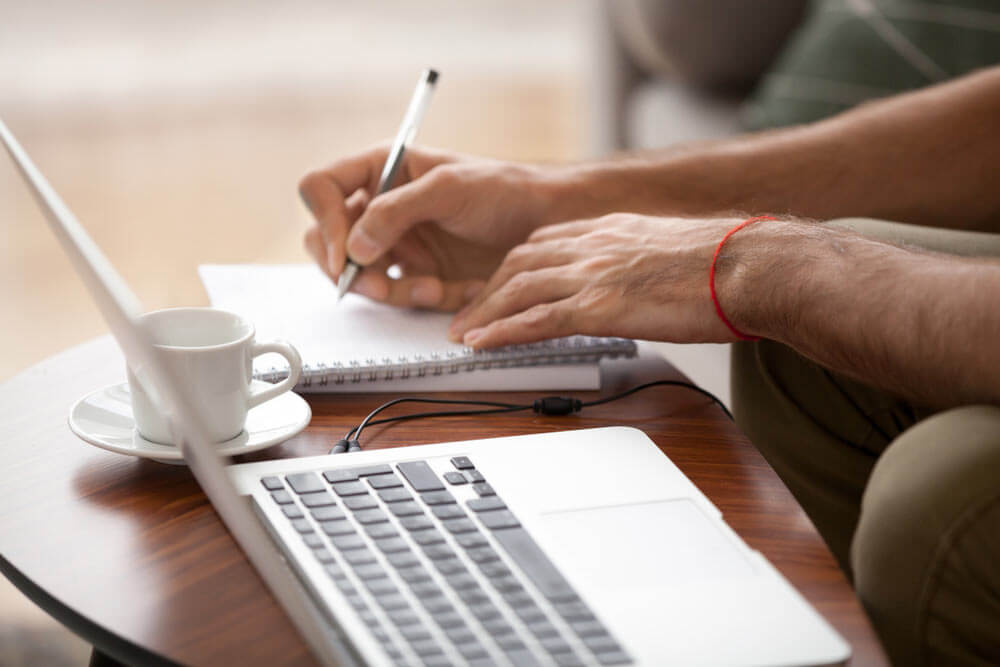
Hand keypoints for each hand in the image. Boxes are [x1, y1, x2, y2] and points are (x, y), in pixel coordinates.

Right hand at [299, 145, 562, 309]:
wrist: (546, 225)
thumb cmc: (503, 190)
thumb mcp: (450, 189)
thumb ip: (396, 211)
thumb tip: (353, 247)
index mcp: (381, 170)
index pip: (321, 188)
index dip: (326, 220)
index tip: (347, 253)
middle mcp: (379, 207)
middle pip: (327, 241)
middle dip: (350, 269)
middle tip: (379, 286)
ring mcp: (395, 243)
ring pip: (361, 277)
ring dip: (394, 291)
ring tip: (434, 289)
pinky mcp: (416, 274)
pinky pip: (399, 296)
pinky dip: (423, 299)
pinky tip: (457, 291)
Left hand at [448, 214, 754, 347]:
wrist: (751, 266)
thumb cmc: (726, 262)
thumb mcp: (670, 249)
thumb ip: (639, 260)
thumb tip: (637, 281)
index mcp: (610, 229)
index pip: (542, 243)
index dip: (512, 267)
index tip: (497, 285)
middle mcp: (594, 245)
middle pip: (518, 263)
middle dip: (486, 290)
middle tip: (467, 314)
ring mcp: (594, 273)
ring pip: (518, 289)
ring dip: (484, 313)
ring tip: (463, 334)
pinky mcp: (601, 306)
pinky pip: (537, 319)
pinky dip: (504, 332)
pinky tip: (484, 344)